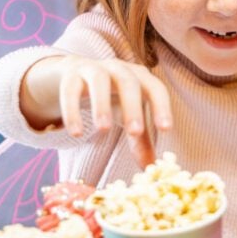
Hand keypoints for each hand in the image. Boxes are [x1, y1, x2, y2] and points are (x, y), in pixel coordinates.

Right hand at [20, 54, 171, 166]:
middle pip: (128, 82)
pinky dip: (72, 110)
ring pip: (99, 80)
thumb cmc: (111, 97)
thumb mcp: (127, 115)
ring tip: (103, 130)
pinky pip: (70, 90)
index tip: (165, 129)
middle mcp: (118, 69)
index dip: (162, 106)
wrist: (76, 73)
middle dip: (133, 106)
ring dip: (102, 104)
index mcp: (139, 77)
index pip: (155, 88)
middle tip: (135, 132)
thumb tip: (151, 168)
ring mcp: (93, 69)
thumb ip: (140, 140)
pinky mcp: (70, 75)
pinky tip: (76, 133)